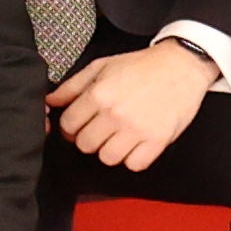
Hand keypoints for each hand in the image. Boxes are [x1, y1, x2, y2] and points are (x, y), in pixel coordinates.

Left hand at [52, 40, 219, 170]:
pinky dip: (133, 159)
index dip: (69, 127)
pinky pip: (135, 164)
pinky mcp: (158, 140)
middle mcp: (115, 114)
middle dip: (88, 139)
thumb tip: (50, 102)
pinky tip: (134, 145)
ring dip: (109, 150)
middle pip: (85, 145)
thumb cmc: (140, 66)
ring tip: (116, 138)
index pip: (68, 125)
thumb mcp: (101, 67)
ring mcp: (137, 129)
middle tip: (99, 130)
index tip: (78, 125)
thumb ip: (72, 86)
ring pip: (107, 158)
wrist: (180, 66)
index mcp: (99, 95)